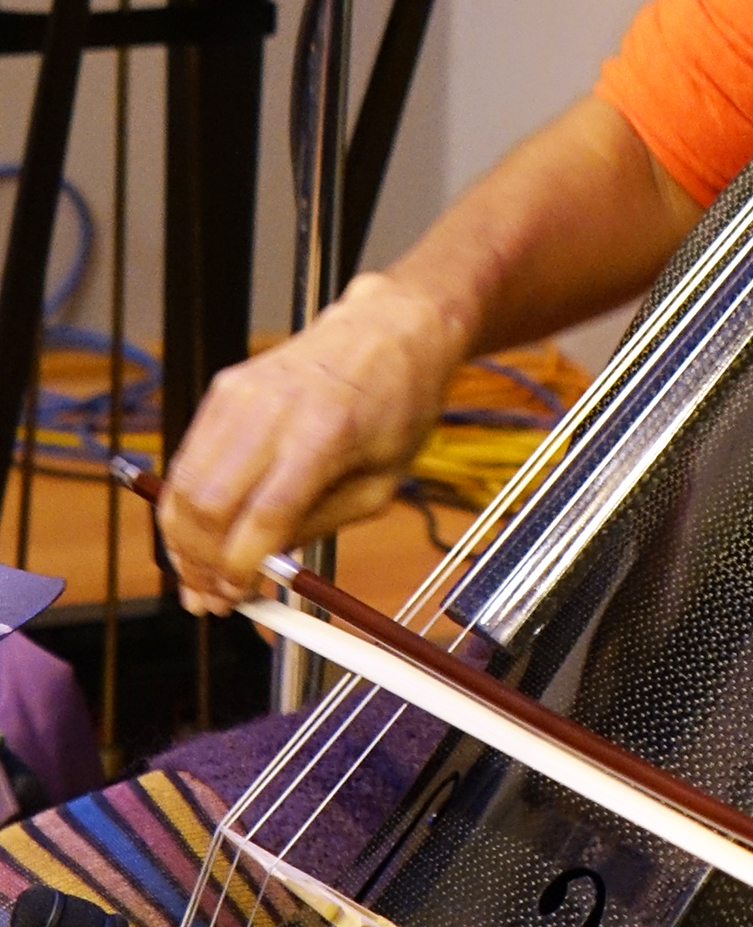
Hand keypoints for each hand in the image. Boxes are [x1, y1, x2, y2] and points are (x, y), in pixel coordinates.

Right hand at [158, 273, 471, 613]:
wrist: (391, 327)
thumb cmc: (398, 402)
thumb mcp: (383, 479)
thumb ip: (321, 524)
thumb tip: (265, 567)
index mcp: (326, 432)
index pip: (262, 517)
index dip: (239, 569)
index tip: (236, 599)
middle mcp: (274, 409)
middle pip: (207, 506)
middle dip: (199, 564)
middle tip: (208, 598)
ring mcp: (241, 394)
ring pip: (183, 485)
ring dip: (180, 541)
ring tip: (196, 575)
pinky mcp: (225, 388)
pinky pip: (187, 458)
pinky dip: (183, 503)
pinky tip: (198, 531)